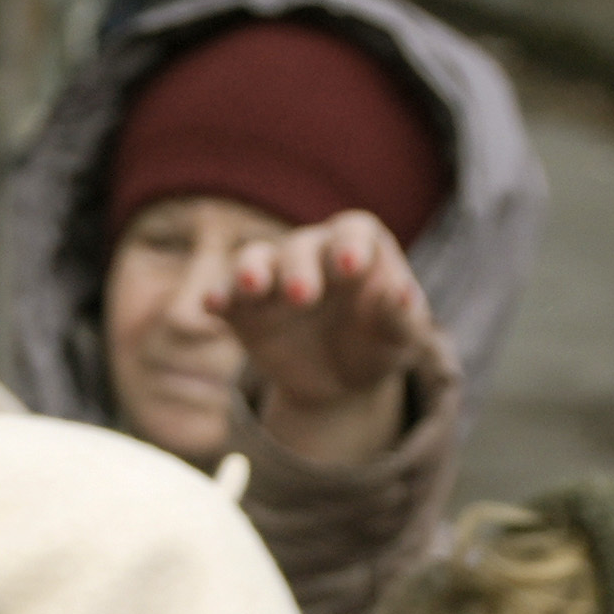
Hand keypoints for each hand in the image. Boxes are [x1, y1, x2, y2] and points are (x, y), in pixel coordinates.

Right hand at [210, 213, 443, 465]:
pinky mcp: (244, 309)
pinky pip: (227, 297)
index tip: (350, 268)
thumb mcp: (400, 337)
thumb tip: (402, 292)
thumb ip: (401, 315)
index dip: (350, 246)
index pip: (353, 233)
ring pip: (256, 260)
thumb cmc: (377, 343)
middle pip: (300, 249)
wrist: (340, 380)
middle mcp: (311, 252)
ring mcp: (273, 278)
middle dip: (299, 269)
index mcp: (357, 247)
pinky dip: (219, 297)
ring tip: (250, 288)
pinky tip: (211, 307)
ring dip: (250, 271)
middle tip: (302, 297)